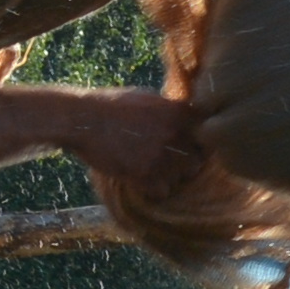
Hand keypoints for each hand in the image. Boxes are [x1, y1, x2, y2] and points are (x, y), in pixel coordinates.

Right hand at [46, 84, 211, 209]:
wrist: (83, 119)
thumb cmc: (112, 103)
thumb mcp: (148, 97)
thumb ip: (171, 110)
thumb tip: (187, 117)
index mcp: (178, 113)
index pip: (207, 135)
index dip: (200, 143)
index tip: (190, 145)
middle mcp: (174, 134)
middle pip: (198, 160)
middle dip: (188, 163)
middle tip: (174, 163)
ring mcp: (160, 156)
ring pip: (182, 178)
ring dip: (172, 177)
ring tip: (157, 172)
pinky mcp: (143, 175)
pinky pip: (163, 191)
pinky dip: (155, 189)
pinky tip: (145, 180)